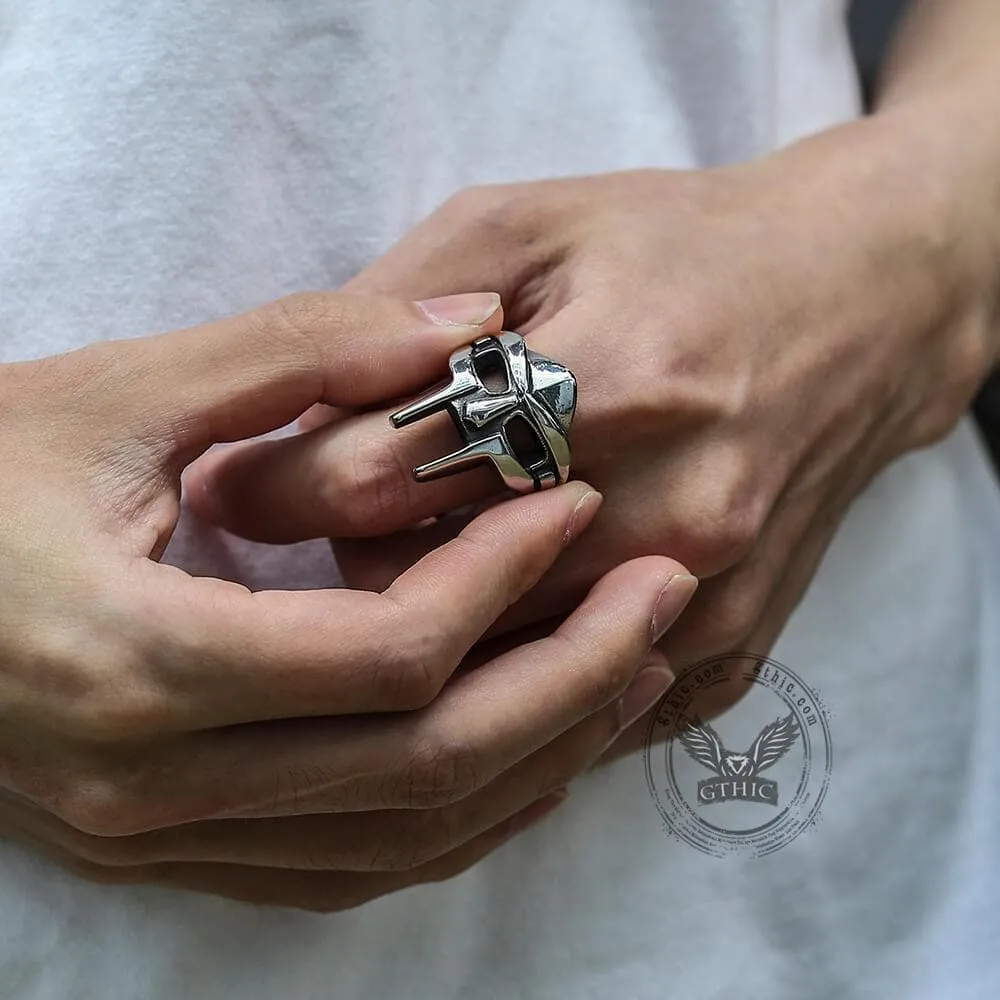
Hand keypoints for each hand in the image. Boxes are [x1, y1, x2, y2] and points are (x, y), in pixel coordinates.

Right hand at [0, 289, 694, 907]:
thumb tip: (465, 324)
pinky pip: (353, 864)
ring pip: (403, 835)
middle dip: (566, 682)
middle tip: (655, 600)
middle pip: (423, 767)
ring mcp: (164, 838)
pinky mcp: (175, 849)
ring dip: (535, 756)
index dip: (502, 578)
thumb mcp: (122, 393)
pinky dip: (457, 815)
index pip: (386, 656)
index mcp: (139, 661)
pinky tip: (529, 753)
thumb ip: (299, 348)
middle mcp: (157, 784)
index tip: (572, 505)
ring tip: (627, 670)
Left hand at [192, 121, 993, 750]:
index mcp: (615, 376)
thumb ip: (398, 315)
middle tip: (330, 520)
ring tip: (412, 555)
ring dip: (427, 621)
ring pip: (499, 664)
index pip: (387, 475)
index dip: (279, 486)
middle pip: (433, 591)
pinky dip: (515, 667)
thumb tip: (285, 424)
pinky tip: (495, 614)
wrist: (855, 308)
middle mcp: (673, 505)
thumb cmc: (677, 246)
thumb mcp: (525, 224)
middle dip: (351, 561)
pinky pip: (582, 706)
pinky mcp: (734, 649)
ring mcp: (708, 593)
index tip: (230, 489)